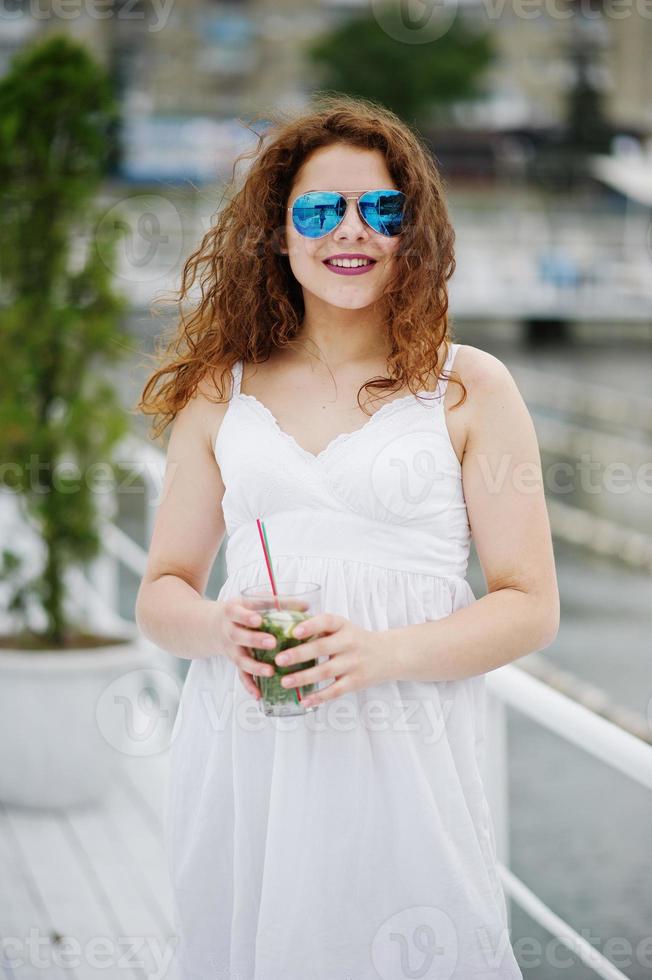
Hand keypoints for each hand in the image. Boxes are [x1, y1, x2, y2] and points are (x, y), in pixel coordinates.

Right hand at [212, 598, 277, 699]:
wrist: (214, 625)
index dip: (247, 616)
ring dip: (254, 666)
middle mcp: (230, 630)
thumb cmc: (243, 611)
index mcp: (233, 612)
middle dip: (254, 640)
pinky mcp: (235, 662)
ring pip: (240, 659)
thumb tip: (306, 606)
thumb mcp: (254, 600)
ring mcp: (232, 648)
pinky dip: (249, 685)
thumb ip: (278, 602)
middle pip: (238, 636)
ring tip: (270, 672)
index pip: (238, 612)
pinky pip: (241, 675)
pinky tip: (259, 694)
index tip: (258, 619)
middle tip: (272, 642)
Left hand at [272, 613, 393, 708]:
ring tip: (284, 682)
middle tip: (279, 660)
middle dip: (299, 654)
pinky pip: (335, 691)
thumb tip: (283, 631)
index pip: (327, 621)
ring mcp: (353, 663)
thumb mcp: (342, 628)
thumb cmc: (355, 640)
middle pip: (322, 648)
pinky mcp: (356, 682)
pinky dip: (319, 697)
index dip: (310, 626)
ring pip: (326, 671)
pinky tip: (304, 700)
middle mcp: (349, 643)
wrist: (388, 654)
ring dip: (303, 678)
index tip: (294, 632)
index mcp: (343, 626)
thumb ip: (319, 629)